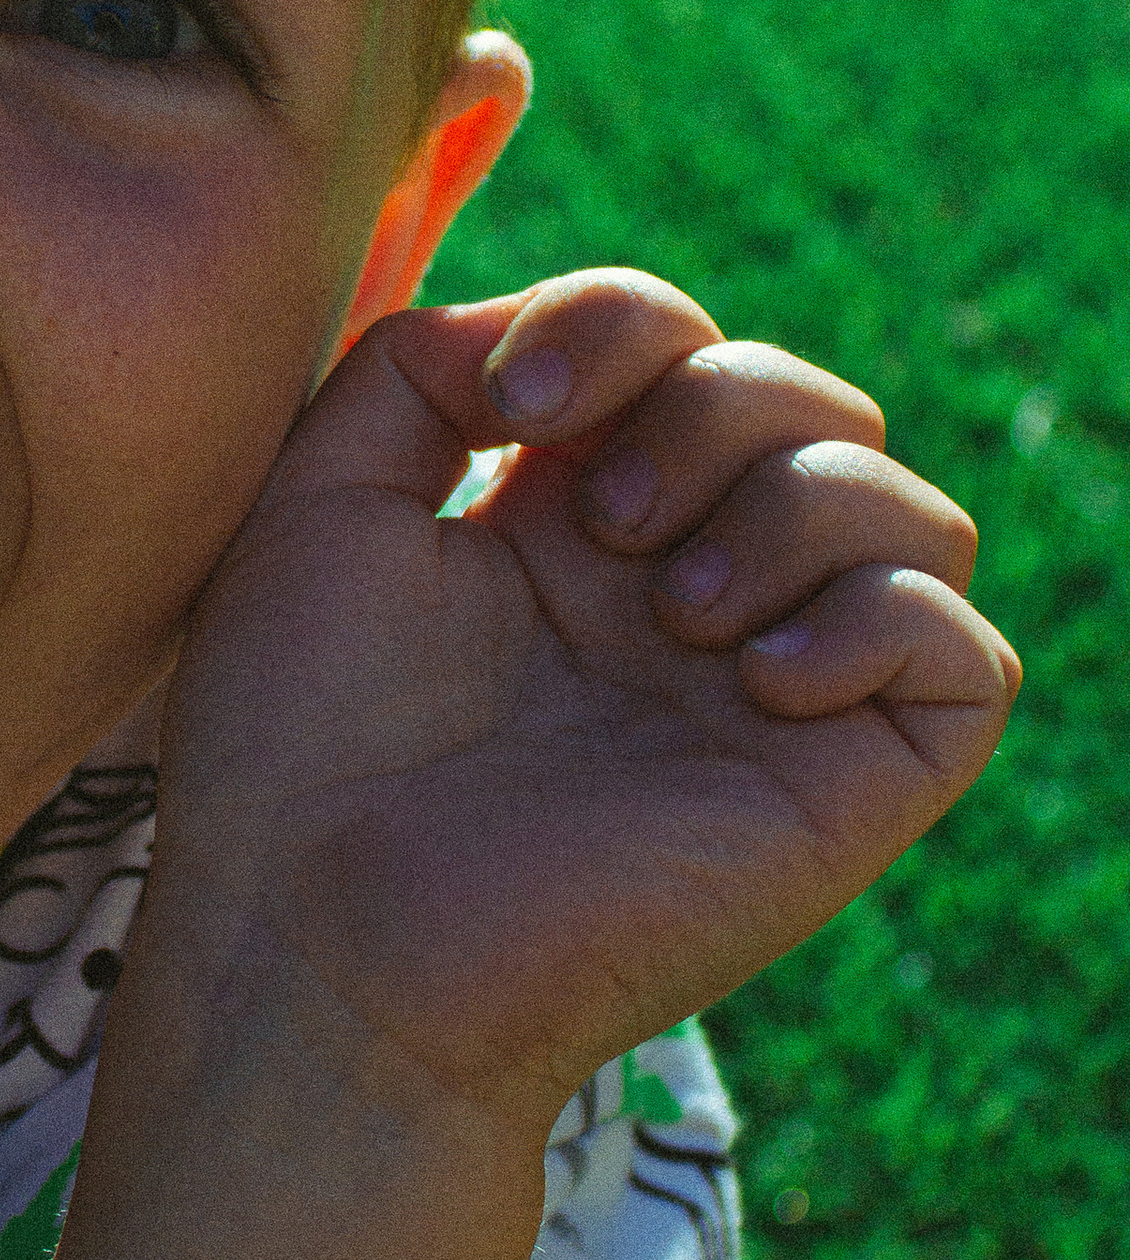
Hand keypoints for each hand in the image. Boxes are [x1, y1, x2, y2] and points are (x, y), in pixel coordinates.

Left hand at [146, 269, 1018, 1135]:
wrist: (320, 941)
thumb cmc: (290, 749)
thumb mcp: (315, 507)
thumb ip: (413, 370)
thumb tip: (533, 326)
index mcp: (569, 531)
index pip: (679, 349)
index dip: (624, 319)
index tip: (515, 401)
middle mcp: (683, 601)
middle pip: (807, 401)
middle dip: (713, 401)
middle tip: (605, 521)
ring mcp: (771, 697)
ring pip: (909, 509)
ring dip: (797, 501)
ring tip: (679, 606)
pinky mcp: (842, 793)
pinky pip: (968, 656)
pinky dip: (881, 617)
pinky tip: (756, 675)